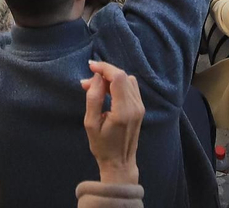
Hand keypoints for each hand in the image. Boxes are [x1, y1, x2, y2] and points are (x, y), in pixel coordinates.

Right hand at [82, 61, 143, 186]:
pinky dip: (119, 84)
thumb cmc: (102, 146)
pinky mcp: (140, 108)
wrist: (120, 163)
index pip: (118, 78)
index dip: (104, 68)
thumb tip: (97, 78)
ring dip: (112, 78)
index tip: (90, 66)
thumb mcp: (90, 124)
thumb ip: (93, 99)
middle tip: (88, 83)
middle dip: (105, 73)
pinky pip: (131, 87)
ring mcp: (140, 107)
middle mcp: (135, 106)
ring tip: (96, 87)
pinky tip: (107, 91)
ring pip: (128, 80)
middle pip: (123, 76)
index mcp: (123, 111)